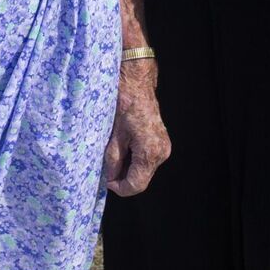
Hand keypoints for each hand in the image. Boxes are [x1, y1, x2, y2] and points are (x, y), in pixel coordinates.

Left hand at [103, 60, 170, 195]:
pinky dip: (134, 159)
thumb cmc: (124, 103)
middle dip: (123, 178)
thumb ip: (112, 160)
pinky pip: (147, 159)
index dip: (119, 188)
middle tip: (106, 168)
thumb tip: (110, 178)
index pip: (136, 185)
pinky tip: (123, 147)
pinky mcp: (161, 141)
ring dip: (128, 168)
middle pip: (141, 179)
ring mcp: (164, 147)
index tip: (106, 181)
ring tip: (113, 154)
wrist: (136, 81)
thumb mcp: (113, 134)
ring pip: (144, 170)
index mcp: (150, 152)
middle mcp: (161, 152)